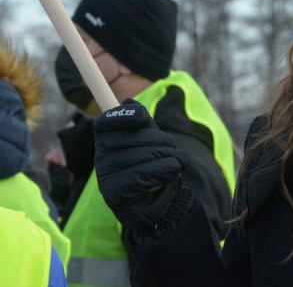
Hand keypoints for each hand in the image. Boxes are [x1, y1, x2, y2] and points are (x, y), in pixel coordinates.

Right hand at [93, 100, 189, 231]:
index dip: (124, 116)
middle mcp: (101, 158)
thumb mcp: (149, 142)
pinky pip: (145, 174)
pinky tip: (171, 175)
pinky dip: (166, 171)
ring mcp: (105, 176)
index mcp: (106, 142)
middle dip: (164, 142)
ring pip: (144, 155)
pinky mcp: (115, 193)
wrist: (154, 206)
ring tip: (177, 163)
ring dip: (171, 158)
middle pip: (135, 137)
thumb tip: (127, 101)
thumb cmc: (151, 168)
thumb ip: (141, 123)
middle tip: (174, 151)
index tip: (142, 117)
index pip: (105, 122)